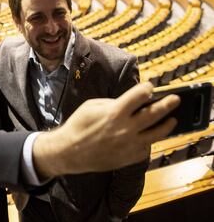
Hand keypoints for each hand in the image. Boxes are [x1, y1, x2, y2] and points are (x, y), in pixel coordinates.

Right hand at [32, 82, 179, 177]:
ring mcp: (129, 145)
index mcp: (115, 112)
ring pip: (157, 134)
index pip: (139, 96)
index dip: (146, 89)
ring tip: (172, 120)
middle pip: (154, 114)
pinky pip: (145, 148)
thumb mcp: (92, 106)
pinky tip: (149, 136)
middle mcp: (125, 128)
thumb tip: (129, 103)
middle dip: (167, 104)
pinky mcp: (128, 158)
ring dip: (167, 125)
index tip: (149, 87)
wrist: (70, 151)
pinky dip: (148, 141)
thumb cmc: (79, 125)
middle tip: (175, 99)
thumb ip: (113, 103)